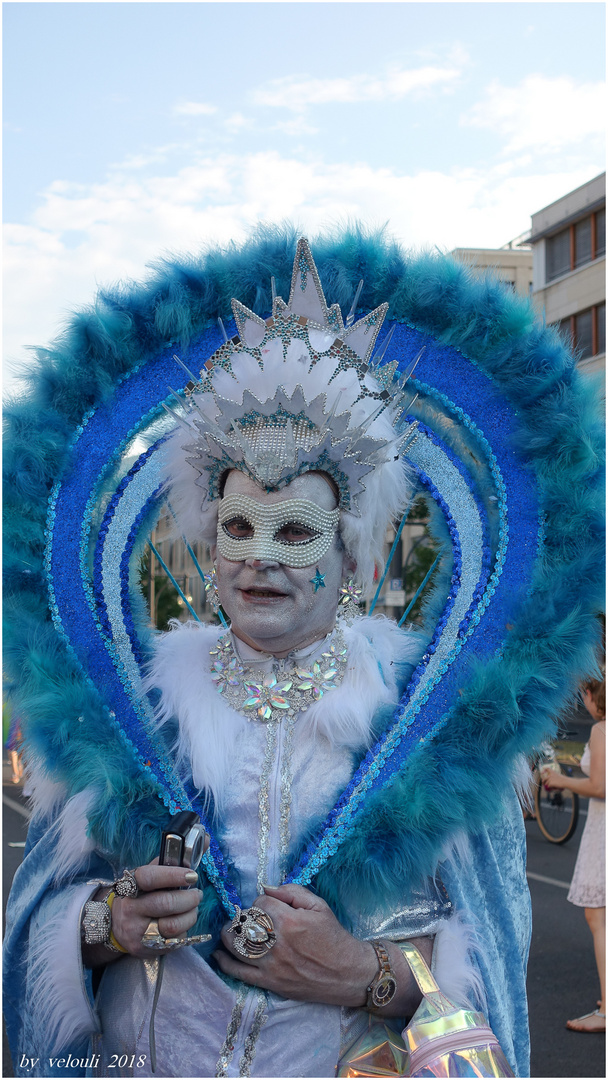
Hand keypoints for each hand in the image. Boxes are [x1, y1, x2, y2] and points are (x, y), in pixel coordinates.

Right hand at [103, 860, 202, 957]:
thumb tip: (206, 839)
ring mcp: (136, 931)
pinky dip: (184, 931)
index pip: (149, 877)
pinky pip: (172, 942)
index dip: (173, 875)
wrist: (115, 925)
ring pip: (171, 926)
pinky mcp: (144, 949)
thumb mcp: (152, 874)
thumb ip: (176, 858)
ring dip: (190, 916)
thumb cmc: (141, 894)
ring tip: (193, 909)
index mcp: (130, 884)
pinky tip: (183, 924)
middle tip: (197, 894)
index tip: (192, 875)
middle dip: (188, 898)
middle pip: (165, 903)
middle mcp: (130, 908)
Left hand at [214, 883, 376, 1006]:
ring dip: (229, 935)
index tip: (270, 906)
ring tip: (231, 930)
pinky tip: (220, 954)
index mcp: (289, 921)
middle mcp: (276, 943)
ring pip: (235, 947)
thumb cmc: (333, 936)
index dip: (263, 901)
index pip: (260, 903)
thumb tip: (266, 887)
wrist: (347, 973)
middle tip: (249, 917)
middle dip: (242, 917)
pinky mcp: (269, 983)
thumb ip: (292, 892)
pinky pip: (239, 973)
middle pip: (243, 923)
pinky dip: (225, 962)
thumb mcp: (319, 906)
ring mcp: (271, 965)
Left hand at [540, 766, 565, 789]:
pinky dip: (550, 788)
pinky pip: (548, 786)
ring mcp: (550, 779)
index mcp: (552, 772)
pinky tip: (552, 788)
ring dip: (548, 785)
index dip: (544, 769)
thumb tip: (551, 780)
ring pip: (546, 783)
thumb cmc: (563, 779)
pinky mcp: (550, 783)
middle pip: (544, 779)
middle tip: (543, 783)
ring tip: (550, 787)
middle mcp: (550, 775)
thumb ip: (554, 777)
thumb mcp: (558, 775)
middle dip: (543, 781)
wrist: (565, 782)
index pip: (547, 769)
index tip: (543, 771)